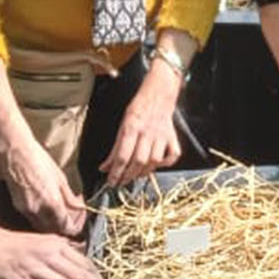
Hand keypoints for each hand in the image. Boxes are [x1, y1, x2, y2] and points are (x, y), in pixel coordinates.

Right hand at [0, 135, 87, 236]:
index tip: (81, 217)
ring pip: (42, 226)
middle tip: (74, 216)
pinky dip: (43, 218)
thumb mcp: (60, 178)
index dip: (76, 226)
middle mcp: (37, 209)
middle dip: (65, 226)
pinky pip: (33, 219)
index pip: (66, 226)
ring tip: (63, 211)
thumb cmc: (39, 159)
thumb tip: (80, 207)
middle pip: (54, 230)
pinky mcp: (18, 206)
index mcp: (51, 202)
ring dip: (54, 224)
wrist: (15, 152)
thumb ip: (70, 197)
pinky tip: (49, 206)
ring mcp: (25, 209)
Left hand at [102, 70, 182, 186]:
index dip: (116, 172)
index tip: (111, 182)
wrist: (158, 95)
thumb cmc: (138, 110)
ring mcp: (161, 135)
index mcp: (132, 127)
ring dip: (144, 172)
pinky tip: (156, 166)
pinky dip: (166, 164)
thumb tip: (104, 167)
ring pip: (154, 161)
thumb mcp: (122, 125)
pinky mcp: (172, 137)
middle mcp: (147, 132)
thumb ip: (114, 148)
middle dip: (128, 176)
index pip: (122, 156)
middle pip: (138, 161)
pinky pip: (173, 155)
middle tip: (121, 182)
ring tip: (135, 176)